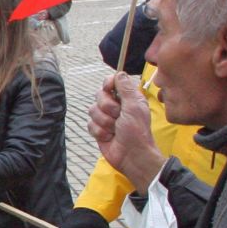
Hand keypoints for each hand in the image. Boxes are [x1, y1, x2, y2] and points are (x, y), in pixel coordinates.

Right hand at [89, 74, 165, 190]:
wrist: (131, 155)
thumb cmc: (137, 131)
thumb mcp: (134, 106)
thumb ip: (126, 88)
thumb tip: (119, 72)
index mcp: (127, 98)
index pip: (111, 82)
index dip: (107, 85)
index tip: (109, 89)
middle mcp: (116, 106)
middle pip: (99, 95)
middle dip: (107, 108)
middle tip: (118, 116)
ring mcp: (106, 118)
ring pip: (92, 110)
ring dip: (104, 122)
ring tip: (115, 129)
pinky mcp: (98, 129)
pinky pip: (89, 124)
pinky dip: (99, 131)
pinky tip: (109, 137)